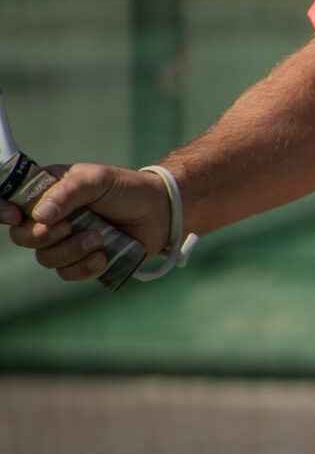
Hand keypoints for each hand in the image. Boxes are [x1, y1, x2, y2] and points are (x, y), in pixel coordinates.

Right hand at [0, 163, 171, 280]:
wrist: (159, 212)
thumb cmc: (126, 189)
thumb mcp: (96, 180)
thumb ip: (67, 192)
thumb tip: (40, 215)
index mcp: (47, 192)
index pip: (11, 202)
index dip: (4, 211)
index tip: (16, 216)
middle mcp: (51, 218)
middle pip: (22, 237)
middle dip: (41, 236)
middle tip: (68, 227)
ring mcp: (65, 242)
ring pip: (46, 258)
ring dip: (71, 250)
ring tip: (99, 238)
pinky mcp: (82, 261)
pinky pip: (68, 274)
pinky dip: (84, 268)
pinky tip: (103, 256)